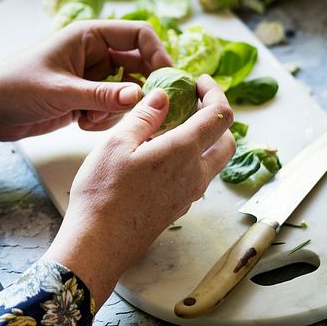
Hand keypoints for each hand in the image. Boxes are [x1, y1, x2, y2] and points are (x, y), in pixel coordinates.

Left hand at [0, 20, 171, 149]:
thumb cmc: (14, 86)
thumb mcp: (60, 91)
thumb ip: (101, 95)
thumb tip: (141, 97)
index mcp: (88, 35)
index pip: (139, 34)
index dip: (158, 53)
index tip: (167, 80)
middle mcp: (94, 54)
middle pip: (139, 65)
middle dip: (142, 88)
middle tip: (148, 110)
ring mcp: (91, 78)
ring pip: (127, 92)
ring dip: (117, 109)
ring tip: (91, 118)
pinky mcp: (84, 100)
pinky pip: (111, 109)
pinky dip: (103, 120)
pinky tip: (80, 124)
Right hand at [44, 75, 235, 307]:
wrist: (99, 243)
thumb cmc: (103, 192)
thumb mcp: (117, 143)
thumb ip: (144, 116)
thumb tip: (163, 95)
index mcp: (184, 151)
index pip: (219, 114)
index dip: (214, 92)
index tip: (198, 81)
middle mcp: (195, 174)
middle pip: (227, 140)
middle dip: (216, 116)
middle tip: (192, 103)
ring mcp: (189, 194)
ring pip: (214, 162)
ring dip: (206, 140)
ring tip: (175, 127)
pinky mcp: (178, 208)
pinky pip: (197, 178)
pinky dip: (192, 160)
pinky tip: (162, 155)